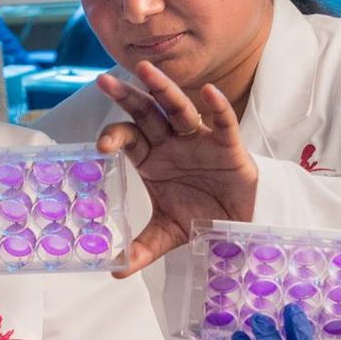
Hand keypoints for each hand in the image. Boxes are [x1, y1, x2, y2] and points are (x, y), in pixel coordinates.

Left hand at [96, 61, 258, 276]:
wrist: (238, 224)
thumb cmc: (200, 216)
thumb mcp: (168, 234)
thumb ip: (142, 248)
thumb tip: (115, 269)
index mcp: (151, 158)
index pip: (127, 137)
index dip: (114, 136)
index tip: (101, 146)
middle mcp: (171, 143)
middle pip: (146, 113)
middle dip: (127, 96)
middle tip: (105, 81)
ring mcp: (198, 141)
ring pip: (179, 109)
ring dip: (163, 89)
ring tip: (148, 70)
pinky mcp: (228, 146)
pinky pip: (222, 123)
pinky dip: (217, 108)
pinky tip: (209, 93)